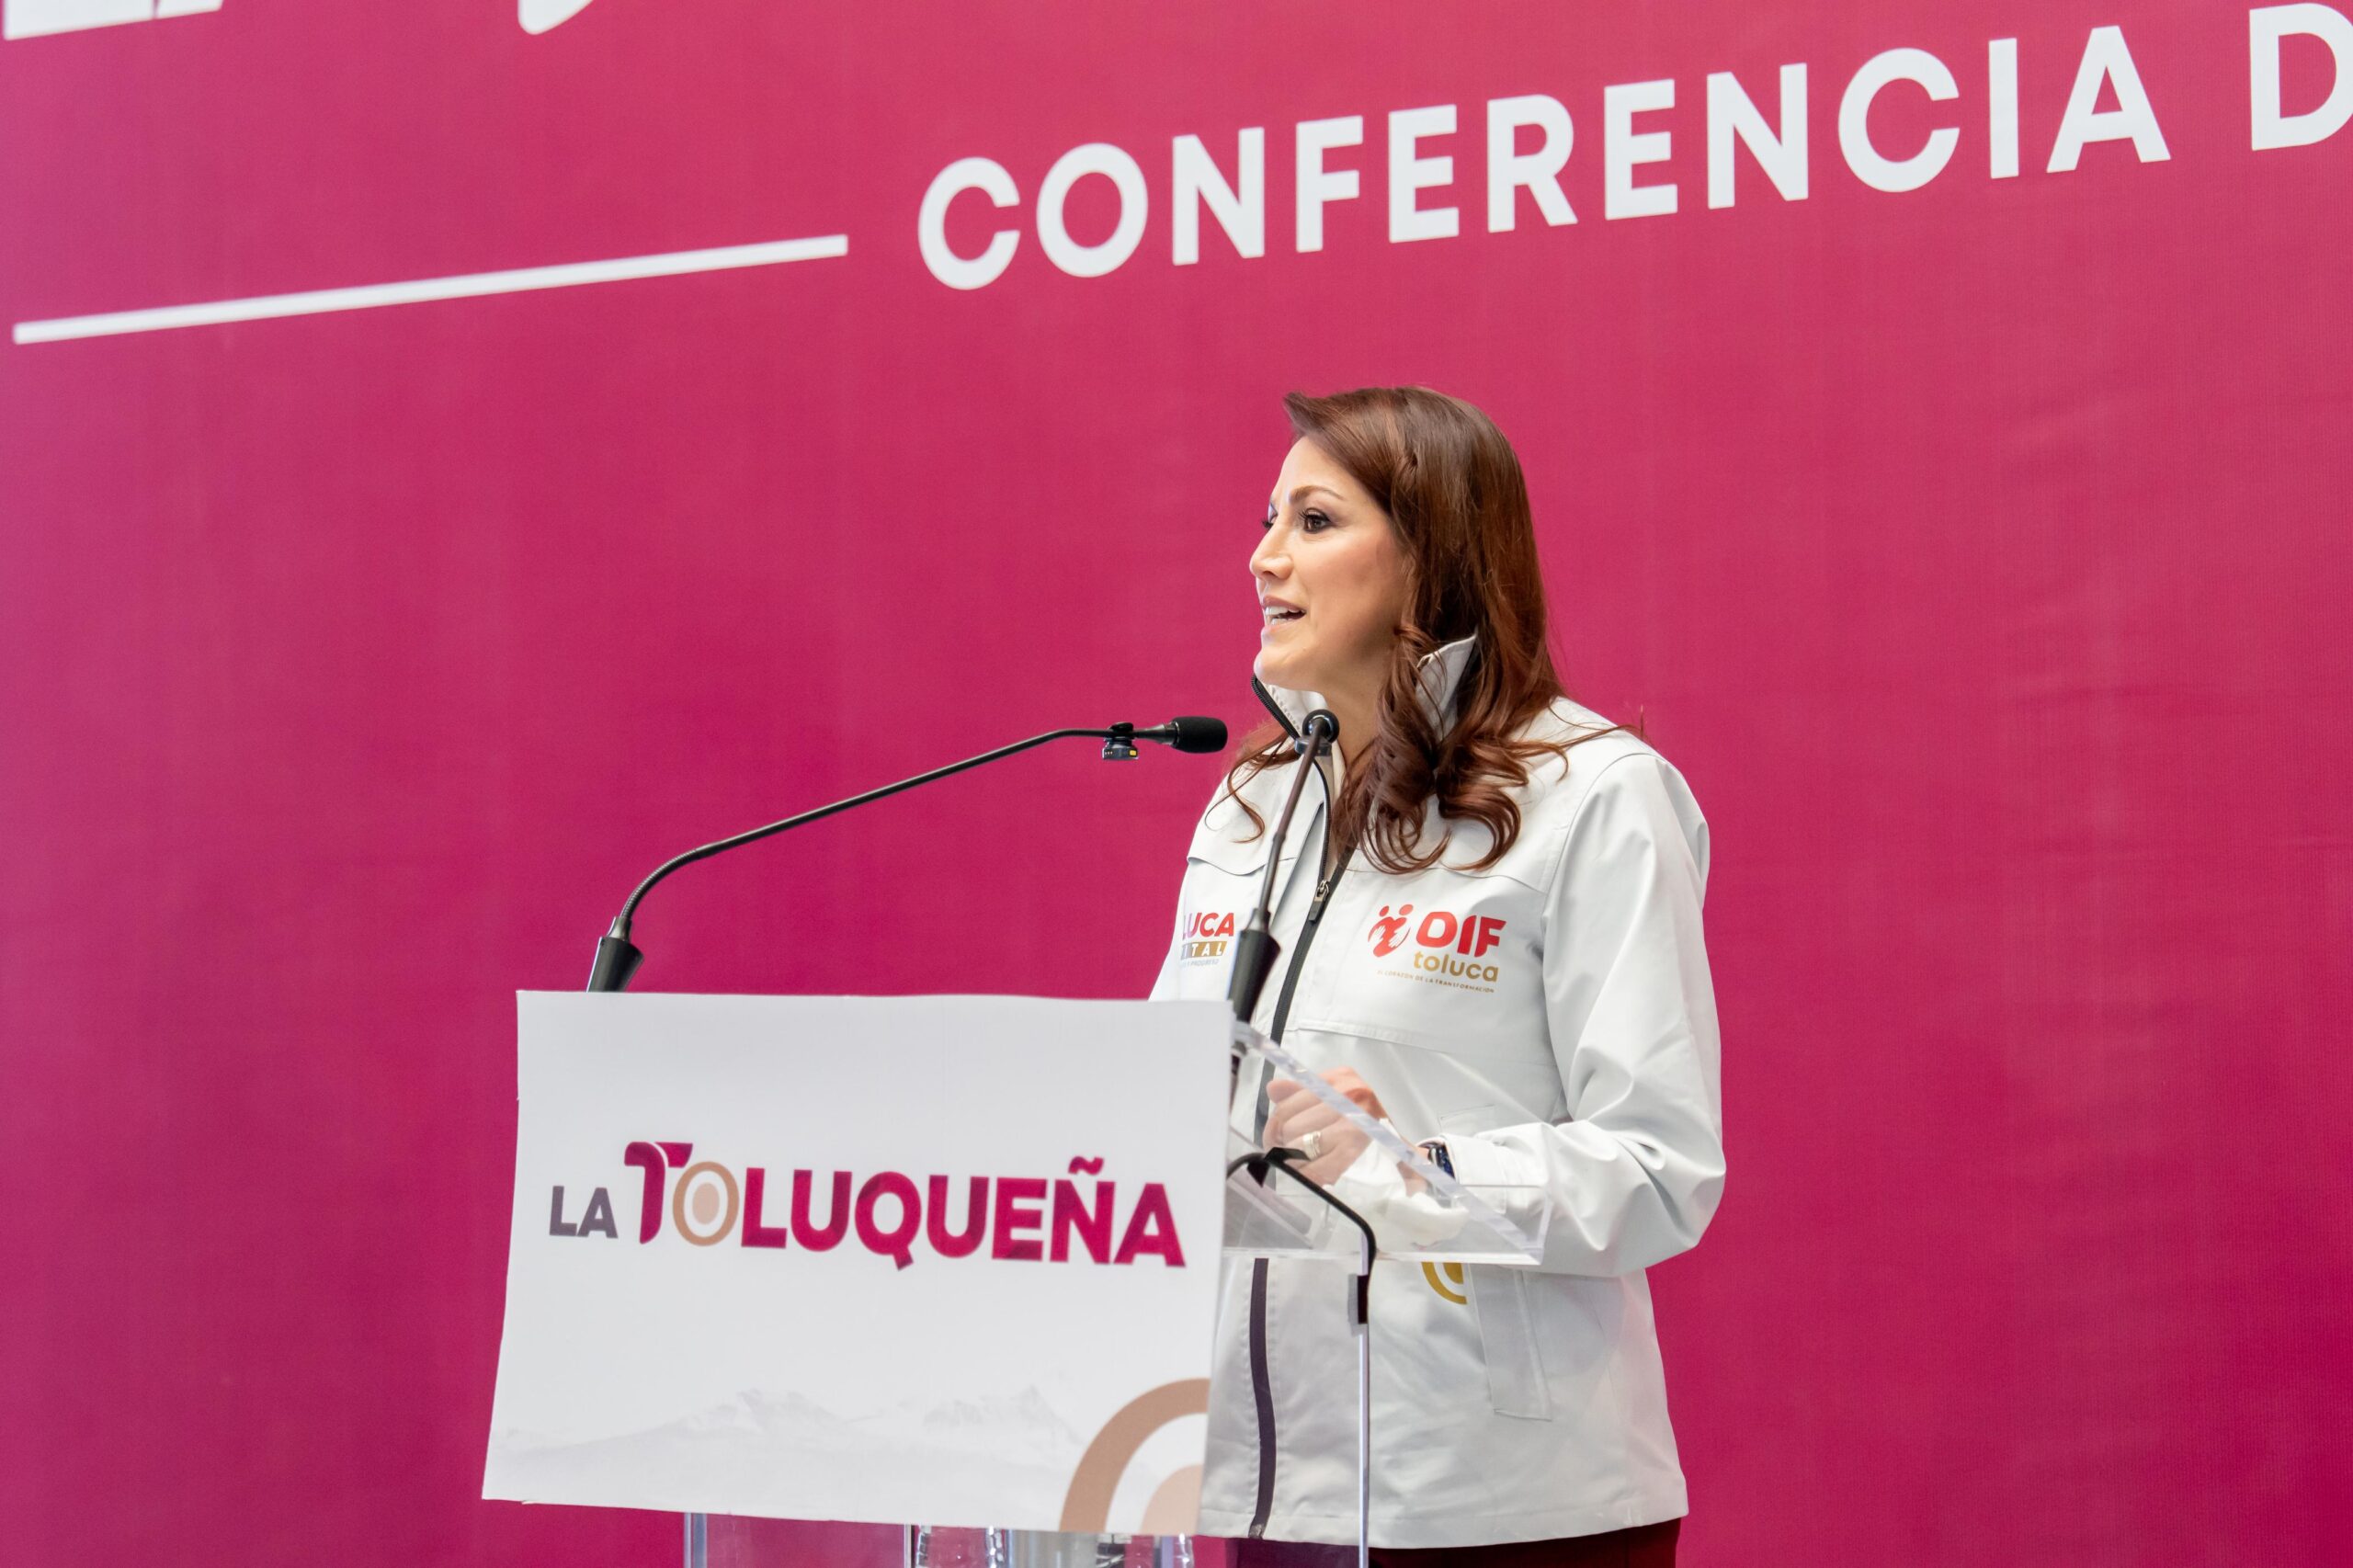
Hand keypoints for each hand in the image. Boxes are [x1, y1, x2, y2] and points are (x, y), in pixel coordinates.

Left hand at [1265, 1067, 1387, 1186]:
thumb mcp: (1338, 1093)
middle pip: (1291, 1124)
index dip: (1275, 1125)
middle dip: (1283, 1144)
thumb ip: (1302, 1091)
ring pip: (1301, 1144)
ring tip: (1297, 1166)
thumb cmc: (1365, 1115)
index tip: (1274, 1139)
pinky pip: (1320, 1165)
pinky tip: (1308, 1177)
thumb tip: (1273, 1089)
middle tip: (1285, 1155)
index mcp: (1339, 1078)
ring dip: (1294, 1160)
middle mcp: (1347, 1094)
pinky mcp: (1357, 1146)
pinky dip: (1309, 1174)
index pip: (1290, 1103)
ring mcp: (1353, 1120)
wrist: (1404, 1138)